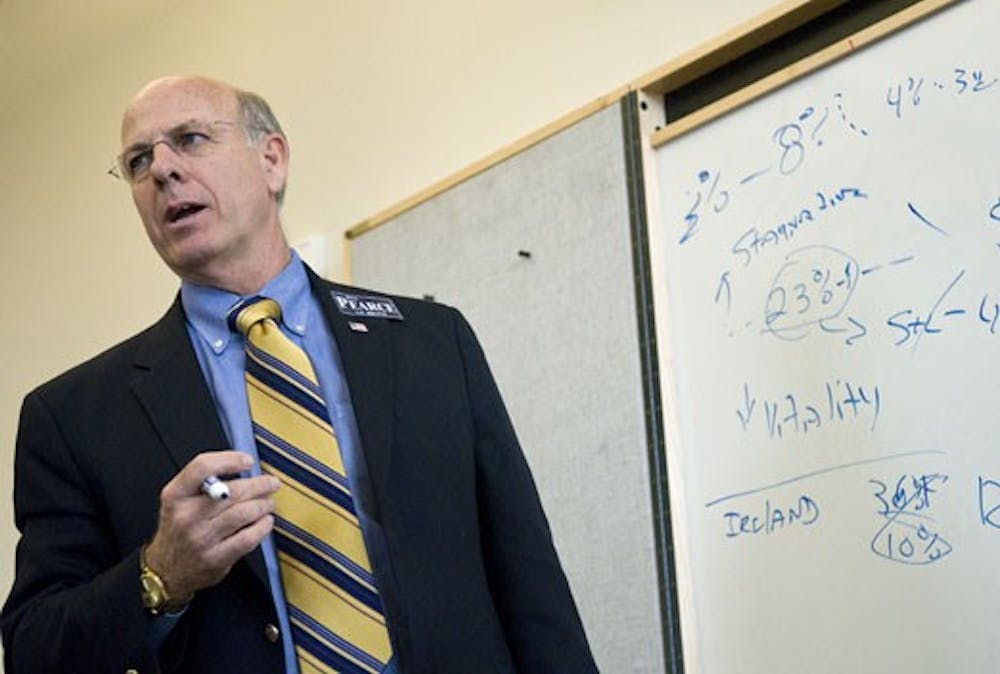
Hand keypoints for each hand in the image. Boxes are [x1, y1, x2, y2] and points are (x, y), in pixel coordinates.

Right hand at [144, 450, 279, 599]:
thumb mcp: (178, 502)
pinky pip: (248, 538)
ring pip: (243, 513)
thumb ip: (203, 483)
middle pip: (232, 491)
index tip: (247, 461)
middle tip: (271, 483)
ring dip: (263, 505)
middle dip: (259, 485)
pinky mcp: (215, 559)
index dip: (229, 460)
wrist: (165, 571)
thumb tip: (242, 468)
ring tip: (268, 502)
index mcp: (175, 496)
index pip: (202, 467)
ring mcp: (201, 539)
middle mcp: (186, 516)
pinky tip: (265, 522)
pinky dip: (262, 527)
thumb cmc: (177, 531)